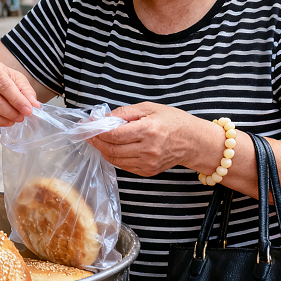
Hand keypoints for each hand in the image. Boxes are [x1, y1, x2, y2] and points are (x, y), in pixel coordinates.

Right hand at [0, 59, 40, 129]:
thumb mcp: (14, 79)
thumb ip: (26, 91)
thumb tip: (35, 106)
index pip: (4, 85)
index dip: (17, 100)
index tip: (28, 111)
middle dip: (10, 113)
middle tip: (21, 118)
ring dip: (2, 121)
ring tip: (12, 121)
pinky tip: (0, 123)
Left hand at [88, 102, 218, 176]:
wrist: (194, 141)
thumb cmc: (174, 121)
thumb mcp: (150, 108)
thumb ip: (125, 112)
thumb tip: (103, 117)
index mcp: (148, 130)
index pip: (114, 134)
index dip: (97, 130)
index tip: (87, 124)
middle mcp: (148, 149)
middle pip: (112, 148)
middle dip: (96, 141)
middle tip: (87, 133)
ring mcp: (148, 163)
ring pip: (115, 159)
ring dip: (102, 149)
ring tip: (97, 139)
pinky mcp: (148, 171)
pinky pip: (124, 166)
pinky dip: (114, 156)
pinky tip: (112, 147)